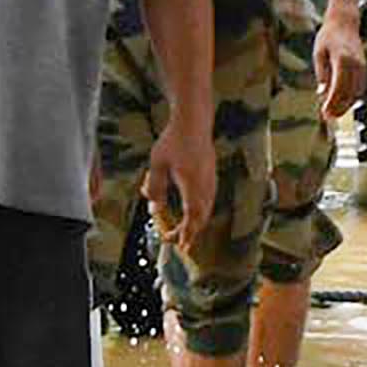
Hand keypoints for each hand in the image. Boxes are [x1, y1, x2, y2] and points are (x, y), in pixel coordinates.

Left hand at [147, 105, 217, 236]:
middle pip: (202, 218)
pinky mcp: (212, 175)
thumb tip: (154, 209)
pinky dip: (200, 210)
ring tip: (185, 231)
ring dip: (196, 222)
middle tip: (180, 243)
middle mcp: (205, 186)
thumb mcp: (157, 165)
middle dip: (191, 233)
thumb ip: (155, 188)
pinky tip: (192, 210)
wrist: (194, 121)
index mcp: (192, 187)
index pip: (191, 219)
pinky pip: (208, 199)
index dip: (186, 234)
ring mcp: (211, 180)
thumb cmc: (173, 141)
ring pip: (206, 209)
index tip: (179, 246)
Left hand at [314, 23, 366, 121]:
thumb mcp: (319, 53)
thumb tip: (322, 93)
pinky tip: (344, 102)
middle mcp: (355, 64)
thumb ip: (322, 73)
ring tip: (335, 112)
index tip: (325, 113)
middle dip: (339, 107)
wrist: (344, 22)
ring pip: (357, 92)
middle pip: (349, 93)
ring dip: (347, 104)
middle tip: (329, 117)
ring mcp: (362, 66)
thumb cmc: (328, 37)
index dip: (332, 103)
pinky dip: (353, 96)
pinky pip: (361, 87)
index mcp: (342, 60)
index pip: (339, 87)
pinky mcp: (364, 67)